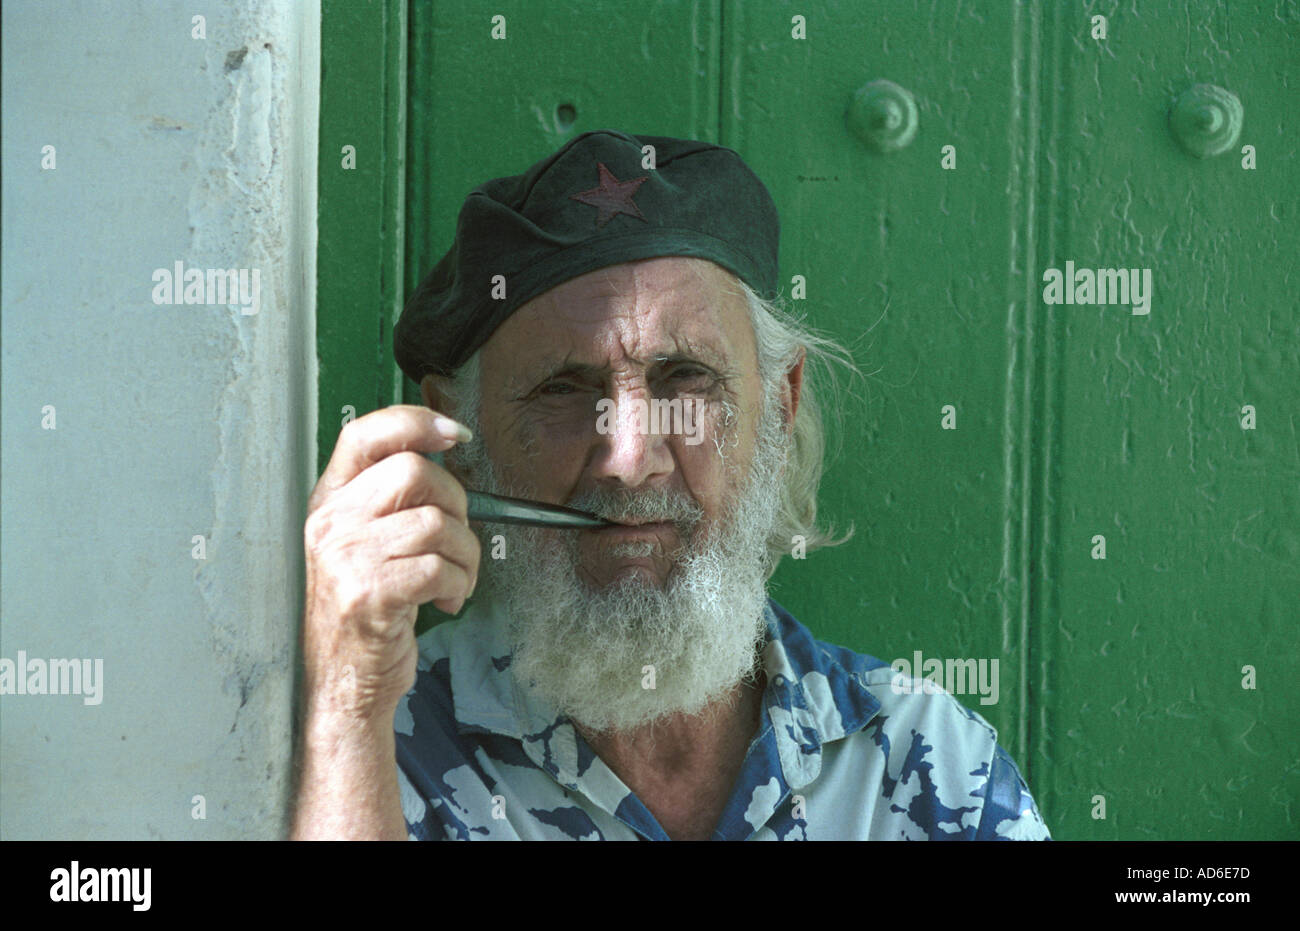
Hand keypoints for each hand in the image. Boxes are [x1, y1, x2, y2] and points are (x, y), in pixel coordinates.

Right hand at [300, 404, 479, 722]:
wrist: (340, 683)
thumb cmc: (364, 613)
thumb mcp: (365, 545)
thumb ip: (391, 499)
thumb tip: (443, 454)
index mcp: (329, 501)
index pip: (365, 434)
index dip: (414, 422)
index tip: (453, 433)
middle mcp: (331, 522)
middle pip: (416, 471)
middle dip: (458, 504)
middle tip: (457, 541)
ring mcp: (346, 557)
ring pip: (439, 522)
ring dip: (466, 555)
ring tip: (454, 580)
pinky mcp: (370, 592)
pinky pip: (441, 567)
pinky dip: (459, 584)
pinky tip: (447, 600)